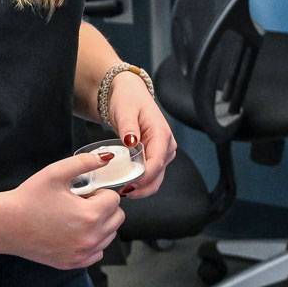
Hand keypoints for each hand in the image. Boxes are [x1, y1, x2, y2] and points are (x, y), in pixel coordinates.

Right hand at [0, 152, 124, 269]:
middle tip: (82, 202)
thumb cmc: (29, 198)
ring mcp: (82, 253)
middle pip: (117, 218)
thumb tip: (106, 158)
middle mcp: (91, 238)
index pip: (115, 199)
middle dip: (104, 207)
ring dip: (100, 224)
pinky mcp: (73, 263)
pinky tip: (74, 232)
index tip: (84, 191)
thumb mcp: (56, 173)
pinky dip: (92, 242)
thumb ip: (84, 162)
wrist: (6, 224)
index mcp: (90, 215)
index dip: (100, 191)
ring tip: (76, 216)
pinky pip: (97, 252)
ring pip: (109, 236)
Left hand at [106, 75, 176, 198]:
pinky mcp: (156, 156)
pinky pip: (150, 175)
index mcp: (161, 133)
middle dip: (141, 187)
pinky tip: (125, 184)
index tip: (128, 185)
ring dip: (140, 188)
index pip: (156, 162)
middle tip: (121, 192)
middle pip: (158, 175)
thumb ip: (128, 126)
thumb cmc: (127, 99)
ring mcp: (163, 152)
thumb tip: (132, 142)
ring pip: (155, 179)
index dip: (143, 177)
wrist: (129, 94)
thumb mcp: (124, 109)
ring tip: (120, 190)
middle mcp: (166, 145)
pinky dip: (139, 183)